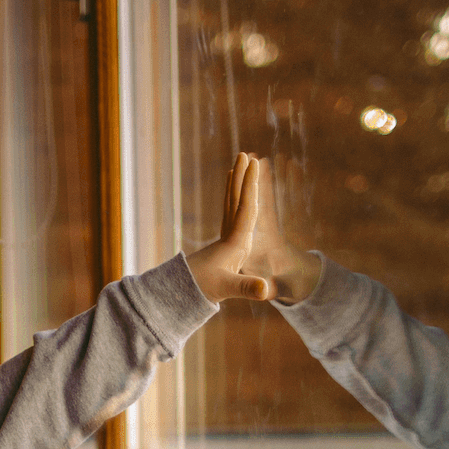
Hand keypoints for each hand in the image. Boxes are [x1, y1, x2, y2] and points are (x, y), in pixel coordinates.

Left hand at [186, 152, 274, 301]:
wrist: (182, 295)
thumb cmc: (204, 290)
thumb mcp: (229, 289)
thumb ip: (247, 288)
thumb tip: (266, 289)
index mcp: (235, 242)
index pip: (246, 207)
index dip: (251, 185)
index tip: (254, 164)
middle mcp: (230, 236)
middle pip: (236, 201)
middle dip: (242, 178)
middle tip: (245, 154)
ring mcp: (225, 241)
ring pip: (231, 207)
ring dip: (235, 187)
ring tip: (235, 168)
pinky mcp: (222, 248)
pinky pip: (229, 218)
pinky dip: (232, 205)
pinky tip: (233, 203)